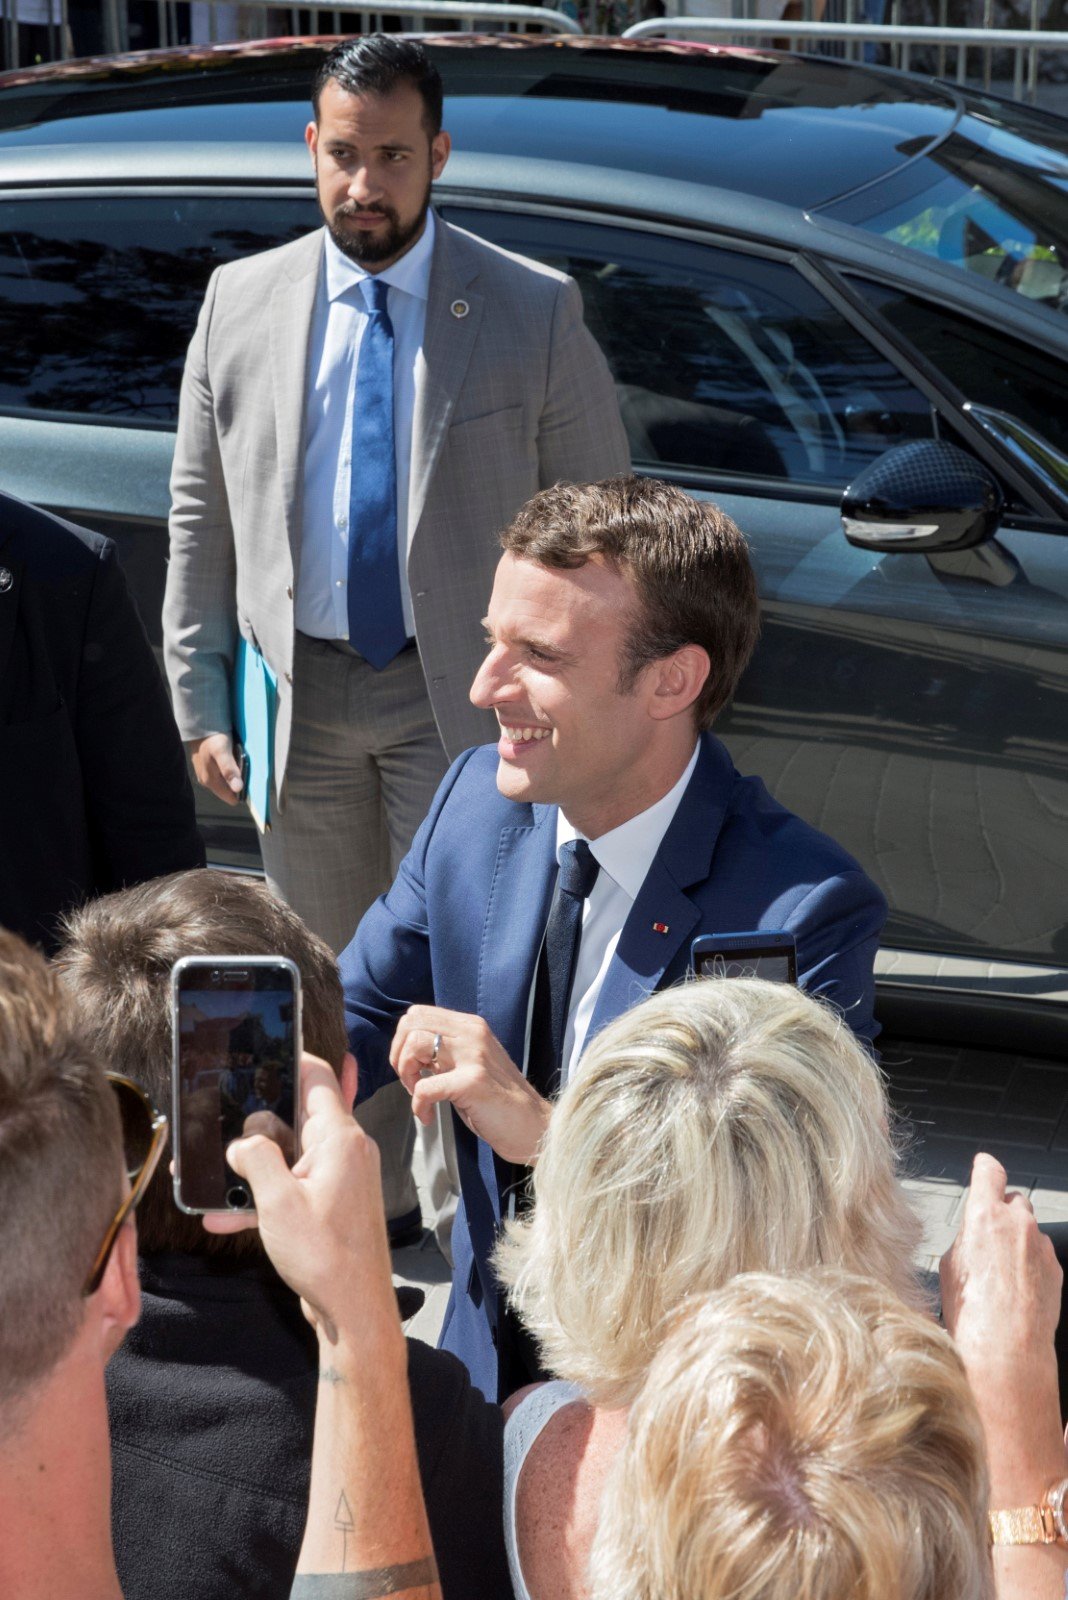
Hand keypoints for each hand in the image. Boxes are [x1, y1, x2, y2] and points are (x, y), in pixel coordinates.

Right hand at [190, 732, 242, 804]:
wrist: (197, 725)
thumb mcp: (222, 752)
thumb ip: (229, 770)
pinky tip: (231, 758)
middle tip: (242, 766)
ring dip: (234, 775)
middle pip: (229, 790)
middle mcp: (207, 782)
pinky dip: (228, 769)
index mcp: (210, 781)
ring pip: (225, 782)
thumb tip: (238, 789)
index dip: (242, 792)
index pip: (231, 798)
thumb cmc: (211, 738)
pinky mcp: (206, 768)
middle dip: (238, 781)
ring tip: (237, 760)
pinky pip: (221, 774)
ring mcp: (205, 775)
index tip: (248, 779)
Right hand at [204, 1054, 397, 1347]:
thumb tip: (243, 1142)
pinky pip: (293, 1187)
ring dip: (253, 1165)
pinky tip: (221, 1215)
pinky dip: (264, 1196)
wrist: (354, 1312)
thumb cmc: (325, 1256)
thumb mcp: (277, 1202)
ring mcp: (341, 1178)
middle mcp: (345, 1151)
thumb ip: (256, 1157)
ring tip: (212, 1173)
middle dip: (257, 1122)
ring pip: (289, 1155)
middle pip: (297, 1116)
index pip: (318, 1077)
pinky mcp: (332, 1205)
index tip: (261, 1049)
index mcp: (340, 1138)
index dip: (290, 1058)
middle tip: (220, 1123)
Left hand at [391, 1006, 550, 1166]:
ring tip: (417, 1095)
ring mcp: (474, 1056)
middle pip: (411, 1024)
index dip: (403, 1041)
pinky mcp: (472, 1082)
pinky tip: (427, 1116)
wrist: (533, 1127)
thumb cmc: (499, 1102)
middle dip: (399, 1055)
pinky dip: (418, 1106)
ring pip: (414, 1045)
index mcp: (471, 1027)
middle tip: (410, 1081)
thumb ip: (446, 1051)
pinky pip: (424, 1088)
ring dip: (406, 1075)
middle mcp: (473, 1034)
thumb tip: (410, 1049)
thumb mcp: (471, 1064)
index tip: (413, 1068)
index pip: (418, 1014)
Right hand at [941, 1152, 1065, 1502]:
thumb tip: (973, 1236)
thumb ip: (964, 1239)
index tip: (983, 1170)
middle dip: (1001, 1214)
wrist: (1007, 1355)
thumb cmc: (971, 1317)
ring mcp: (1043, 1247)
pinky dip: (1031, 1265)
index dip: (984, 1170)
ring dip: (1017, 1243)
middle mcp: (1019, 1224)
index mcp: (984, 1216)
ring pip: (1029, 1230)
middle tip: (986, 1242)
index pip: (988, 1171)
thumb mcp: (948, 1268)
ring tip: (1000, 1278)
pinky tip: (1017, 1292)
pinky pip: (1042, 1256)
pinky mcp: (1057, 1270)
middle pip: (1013, 1201)